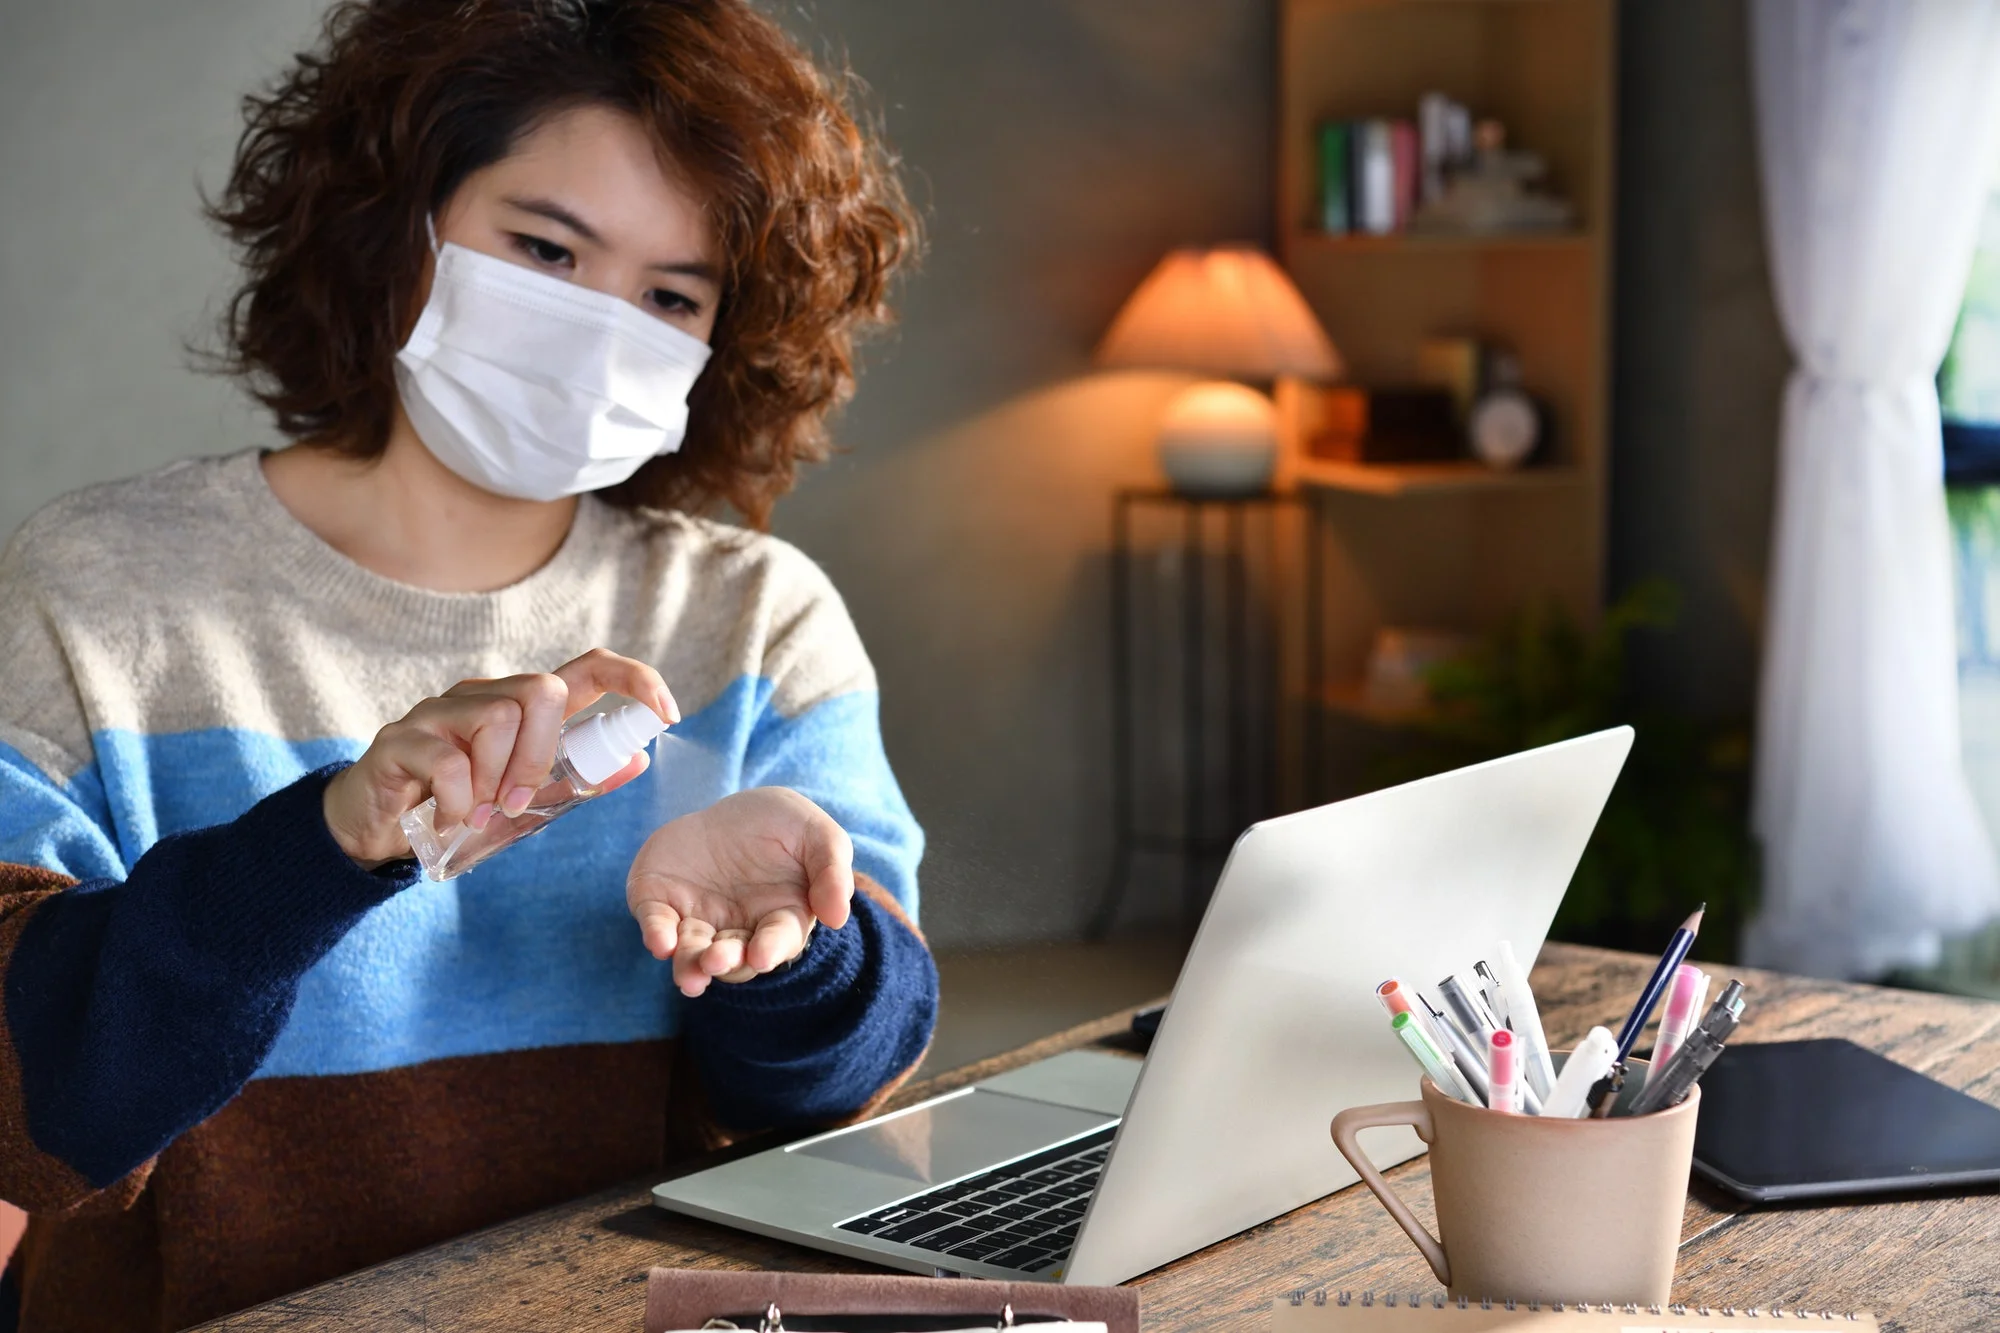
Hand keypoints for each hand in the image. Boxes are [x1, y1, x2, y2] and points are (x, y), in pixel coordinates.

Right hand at [324, 648, 678, 867]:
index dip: (634, 680)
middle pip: (540, 690)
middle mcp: (483, 694)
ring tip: (477, 814)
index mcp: (523, 707)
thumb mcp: (528, 802)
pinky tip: (452, 820)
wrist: (377, 832)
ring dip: (496, 781)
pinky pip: (449, 759)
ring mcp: (439, 710)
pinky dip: (460, 801)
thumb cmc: (460, 808)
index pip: (588, 667)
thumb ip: (578, 781)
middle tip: (517, 802)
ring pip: (496, 719)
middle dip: (541, 755)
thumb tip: (638, 759)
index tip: (667, 713)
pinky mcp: (400, 737)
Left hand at [626, 787, 854, 995]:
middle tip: (717, 960)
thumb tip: (837, 917)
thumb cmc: (783, 825)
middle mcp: (737, 929)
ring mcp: (698, 919)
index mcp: (779, 918)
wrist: (733, 807)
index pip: (777, 940)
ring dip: (689, 966)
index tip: (761, 956)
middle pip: (732, 957)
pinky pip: (657, 923)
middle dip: (725, 961)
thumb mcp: (818, 835)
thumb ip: (833, 871)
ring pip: (692, 953)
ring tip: (690, 975)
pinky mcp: (662, 903)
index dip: (769, 949)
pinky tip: (660, 942)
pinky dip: (657, 934)